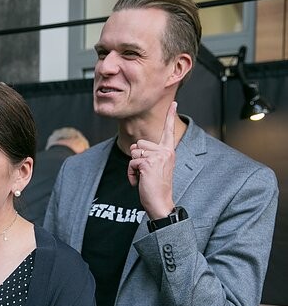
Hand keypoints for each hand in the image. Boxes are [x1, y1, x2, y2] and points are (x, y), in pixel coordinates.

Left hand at [127, 101, 176, 218]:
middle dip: (136, 157)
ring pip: (134, 151)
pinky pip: (131, 162)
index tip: (174, 103)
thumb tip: (135, 147)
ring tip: (142, 177)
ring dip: (133, 166)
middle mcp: (166, 151)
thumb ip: (149, 155)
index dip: (170, 116)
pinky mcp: (149, 163)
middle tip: (145, 172)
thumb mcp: (155, 168)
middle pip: (139, 143)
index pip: (169, 131)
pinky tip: (138, 182)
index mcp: (169, 151)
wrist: (160, 203)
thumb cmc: (156, 187)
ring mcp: (158, 156)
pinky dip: (130, 173)